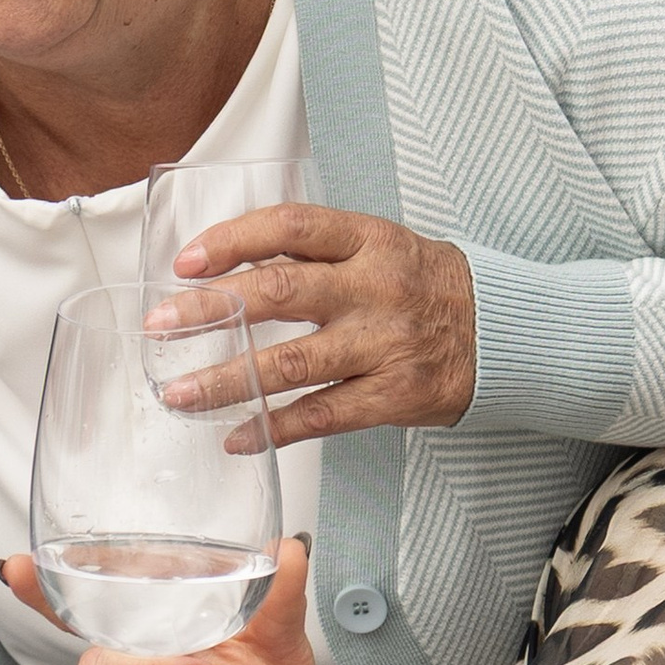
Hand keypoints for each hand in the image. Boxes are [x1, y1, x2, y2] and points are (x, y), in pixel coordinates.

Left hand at [144, 206, 476, 446]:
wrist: (504, 331)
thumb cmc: (425, 285)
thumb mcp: (379, 246)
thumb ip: (314, 252)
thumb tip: (225, 268)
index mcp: (369, 240)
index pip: (291, 227)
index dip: (233, 240)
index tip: (186, 263)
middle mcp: (374, 288)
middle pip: (279, 293)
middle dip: (209, 311)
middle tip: (159, 326)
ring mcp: (384, 344)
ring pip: (291, 362)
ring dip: (227, 380)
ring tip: (179, 393)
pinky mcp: (394, 395)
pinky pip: (322, 415)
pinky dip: (272, 428)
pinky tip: (234, 436)